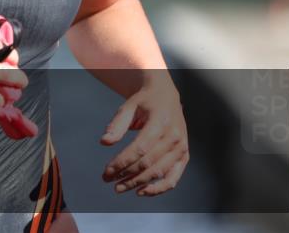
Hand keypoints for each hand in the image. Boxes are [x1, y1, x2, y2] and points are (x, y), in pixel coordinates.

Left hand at [101, 77, 188, 195]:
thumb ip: (117, 124)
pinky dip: (159, 188)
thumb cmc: (144, 102)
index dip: (122, 162)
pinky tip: (142, 192)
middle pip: (148, 163)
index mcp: (161, 122)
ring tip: (119, 188)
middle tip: (107, 180)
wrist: (166, 96)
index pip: (140, 148)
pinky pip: (173, 177)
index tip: (107, 171)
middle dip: (126, 175)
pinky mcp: (184, 156)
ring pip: (159, 172)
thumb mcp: (129, 107)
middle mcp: (174, 137)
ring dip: (138, 183)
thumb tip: (105, 142)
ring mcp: (181, 148)